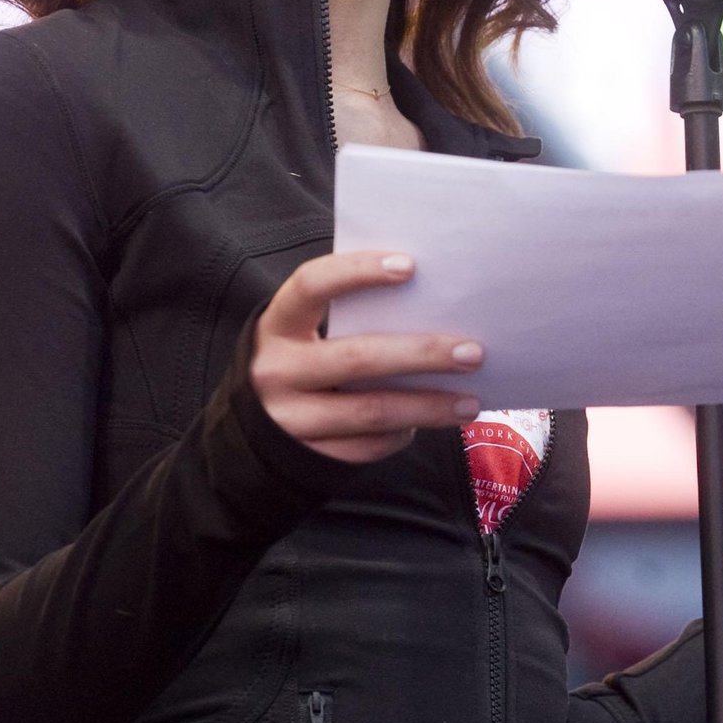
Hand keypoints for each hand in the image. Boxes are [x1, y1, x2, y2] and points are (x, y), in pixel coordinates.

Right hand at [250, 251, 480, 463]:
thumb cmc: (299, 362)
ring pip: (372, 411)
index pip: (311, 285)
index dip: (357, 272)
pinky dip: (402, 434)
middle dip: (422, 353)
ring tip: (469, 402)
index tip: (410, 266)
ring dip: (429, 405)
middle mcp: (276, 371)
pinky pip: (367, 447)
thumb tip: (431, 304)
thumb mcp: (303, 334)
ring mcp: (289, 419)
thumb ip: (349, 318)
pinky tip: (427, 423)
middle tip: (472, 352)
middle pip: (358, 358)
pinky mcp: (307, 456)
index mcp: (276, 326)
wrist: (250, 431)